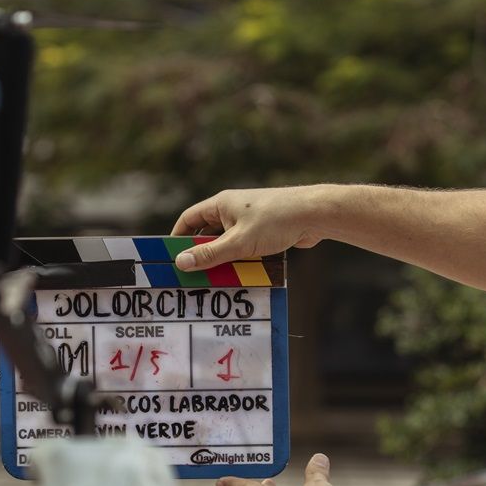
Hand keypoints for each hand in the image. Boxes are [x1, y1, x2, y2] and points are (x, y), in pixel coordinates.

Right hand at [170, 186, 330, 270]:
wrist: (314, 214)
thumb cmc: (275, 221)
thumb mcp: (239, 242)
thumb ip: (210, 254)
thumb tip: (181, 262)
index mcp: (221, 204)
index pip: (189, 218)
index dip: (178, 236)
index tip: (170, 256)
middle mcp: (233, 210)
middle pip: (208, 233)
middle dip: (202, 253)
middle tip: (193, 275)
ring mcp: (250, 221)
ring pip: (228, 243)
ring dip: (224, 260)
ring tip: (216, 281)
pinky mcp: (265, 231)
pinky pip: (245, 248)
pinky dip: (241, 261)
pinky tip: (241, 277)